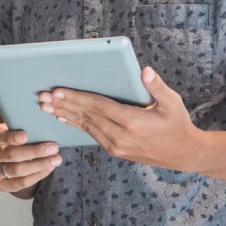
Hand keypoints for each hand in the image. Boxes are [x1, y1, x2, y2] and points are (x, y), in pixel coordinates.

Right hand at [0, 122, 61, 194]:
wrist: (8, 156)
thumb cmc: (15, 135)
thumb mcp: (14, 126)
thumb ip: (22, 126)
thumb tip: (44, 126)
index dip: (10, 137)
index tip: (26, 136)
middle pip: (10, 155)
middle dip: (35, 151)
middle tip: (53, 147)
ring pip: (17, 170)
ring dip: (40, 165)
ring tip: (56, 159)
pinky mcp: (1, 185)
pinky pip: (21, 183)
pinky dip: (37, 175)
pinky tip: (49, 168)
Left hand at [41, 66, 204, 171]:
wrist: (183, 154)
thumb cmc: (178, 124)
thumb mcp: (173, 103)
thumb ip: (157, 86)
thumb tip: (144, 70)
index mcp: (132, 122)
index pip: (98, 106)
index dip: (76, 97)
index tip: (58, 90)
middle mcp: (121, 136)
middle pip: (87, 117)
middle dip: (63, 105)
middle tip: (42, 97)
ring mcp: (116, 146)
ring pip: (86, 127)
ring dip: (65, 115)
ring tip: (46, 107)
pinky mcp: (115, 151)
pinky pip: (91, 135)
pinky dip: (76, 125)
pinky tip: (64, 118)